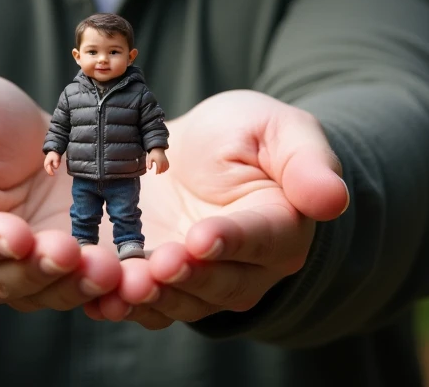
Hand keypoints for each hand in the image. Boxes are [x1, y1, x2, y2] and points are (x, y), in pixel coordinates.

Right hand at [0, 76, 119, 312]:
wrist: (8, 134)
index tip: (17, 235)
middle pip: (9, 277)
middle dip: (44, 269)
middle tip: (75, 253)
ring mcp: (30, 262)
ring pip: (52, 287)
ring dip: (83, 284)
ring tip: (114, 270)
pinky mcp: (72, 255)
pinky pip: (89, 280)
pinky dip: (114, 286)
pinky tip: (140, 279)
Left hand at [85, 90, 348, 329]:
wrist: (200, 151)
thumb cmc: (248, 134)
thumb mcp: (279, 129)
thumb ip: (306, 161)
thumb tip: (334, 198)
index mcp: (280, 228)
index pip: (259, 239)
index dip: (230, 240)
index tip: (201, 237)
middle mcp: (244, 269)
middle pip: (217, 282)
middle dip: (184, 275)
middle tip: (155, 264)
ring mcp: (198, 280)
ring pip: (177, 299)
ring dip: (147, 295)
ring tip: (119, 284)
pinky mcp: (157, 279)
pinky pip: (141, 299)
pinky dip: (117, 299)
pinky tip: (93, 292)